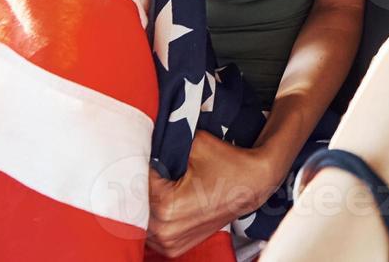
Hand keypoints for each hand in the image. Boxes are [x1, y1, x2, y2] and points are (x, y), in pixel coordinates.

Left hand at [146, 132, 284, 257]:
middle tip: (148, 166)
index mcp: (167, 206)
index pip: (135, 182)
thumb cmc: (227, 164)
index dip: (138, 165)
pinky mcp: (175, 248)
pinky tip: (161, 200)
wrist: (253, 183)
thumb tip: (143, 140)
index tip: (142, 154)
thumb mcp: (194, 144)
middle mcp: (166, 230)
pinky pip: (150, 232)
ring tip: (157, 183)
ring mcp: (170, 243)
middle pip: (134, 204)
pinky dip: (151, 217)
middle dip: (138, 185)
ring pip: (139, 220)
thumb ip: (165, 143)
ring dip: (143, 203)